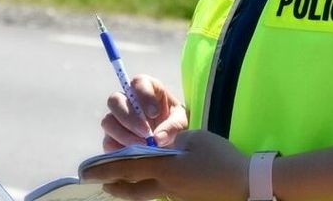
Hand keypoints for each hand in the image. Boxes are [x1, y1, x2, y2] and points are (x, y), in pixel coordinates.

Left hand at [85, 130, 249, 200]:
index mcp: (164, 168)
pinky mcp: (186, 199)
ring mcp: (176, 196)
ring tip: (118, 188)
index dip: (105, 169)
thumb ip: (174, 140)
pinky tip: (153, 185)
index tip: (87, 172)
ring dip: (129, 190)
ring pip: (145, 193)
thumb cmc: (221, 158)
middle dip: (113, 185)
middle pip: (131, 188)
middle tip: (100, 185)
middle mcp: (165, 185)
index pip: (127, 167)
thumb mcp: (197, 138)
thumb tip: (163, 144)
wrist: (245, 184)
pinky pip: (162, 193)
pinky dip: (150, 189)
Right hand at [101, 74, 187, 149]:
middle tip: (146, 133)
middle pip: (115, 100)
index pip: (138, 82)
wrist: (171, 144)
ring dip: (124, 135)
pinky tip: (134, 154)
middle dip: (129, 118)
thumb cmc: (175, 125)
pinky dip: (119, 148)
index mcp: (146, 88)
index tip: (155, 113)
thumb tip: (157, 138)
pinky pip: (107, 142)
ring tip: (143, 146)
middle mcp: (127, 101)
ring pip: (108, 122)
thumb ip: (173, 127)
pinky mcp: (111, 138)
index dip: (143, 95)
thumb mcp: (181, 123)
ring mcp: (116, 120)